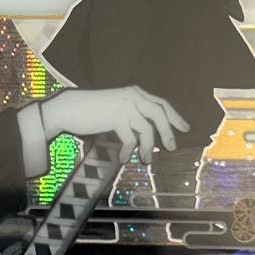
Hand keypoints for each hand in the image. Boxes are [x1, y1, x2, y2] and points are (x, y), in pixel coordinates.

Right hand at [39, 87, 188, 163]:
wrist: (70, 108)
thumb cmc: (91, 110)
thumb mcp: (116, 108)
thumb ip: (132, 115)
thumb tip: (149, 134)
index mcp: (134, 92)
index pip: (161, 103)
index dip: (175, 116)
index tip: (185, 128)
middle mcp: (132, 96)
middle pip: (159, 114)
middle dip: (168, 132)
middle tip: (172, 148)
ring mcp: (125, 106)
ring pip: (146, 129)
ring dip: (148, 147)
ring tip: (146, 161)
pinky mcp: (116, 117)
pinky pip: (129, 138)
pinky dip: (128, 151)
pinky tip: (123, 159)